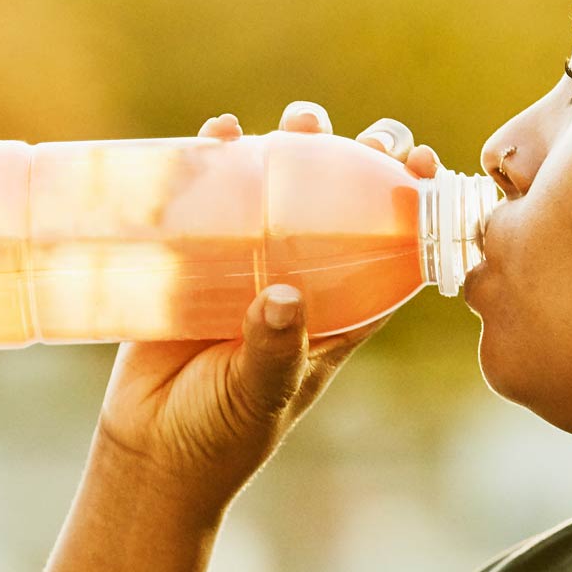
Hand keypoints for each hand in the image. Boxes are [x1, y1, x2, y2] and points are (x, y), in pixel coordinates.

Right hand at [90, 102, 442, 511]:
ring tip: (303, 120)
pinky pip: (209, 198)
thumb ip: (274, 350)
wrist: (147, 451)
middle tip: (368, 136)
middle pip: (338, 207)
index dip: (413, 208)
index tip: (425, 166)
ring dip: (293, 148)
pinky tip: (219, 131)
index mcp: (338, 315)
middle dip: (358, 162)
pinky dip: (215, 161)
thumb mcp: (261, 394)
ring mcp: (244, 265)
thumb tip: (285, 297)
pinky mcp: (191, 258)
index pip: (390, 252)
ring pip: (279, 192)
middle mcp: (298, 280)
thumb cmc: (221, 435)